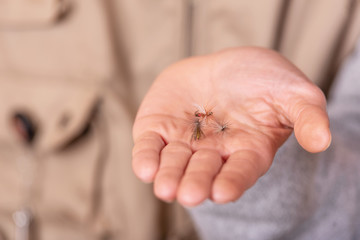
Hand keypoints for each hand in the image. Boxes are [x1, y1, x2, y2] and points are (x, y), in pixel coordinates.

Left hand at [132, 47, 330, 206]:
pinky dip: (146, 158)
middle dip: (196, 183)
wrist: (225, 66)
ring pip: (174, 164)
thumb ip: (307, 115)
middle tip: (190, 194)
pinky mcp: (159, 130)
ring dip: (168, 176)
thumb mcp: (293, 92)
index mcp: (246, 152)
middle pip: (204, 172)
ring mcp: (184, 144)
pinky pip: (150, 148)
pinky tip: (145, 168)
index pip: (239, 172)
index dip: (232, 182)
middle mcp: (213, 154)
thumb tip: (322, 140)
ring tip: (165, 188)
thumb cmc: (263, 80)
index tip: (222, 192)